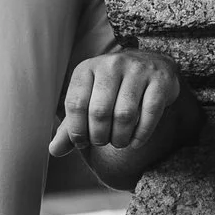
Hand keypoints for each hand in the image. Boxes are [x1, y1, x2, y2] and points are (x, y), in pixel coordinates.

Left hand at [49, 45, 184, 156]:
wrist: (153, 66)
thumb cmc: (114, 90)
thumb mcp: (89, 101)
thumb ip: (71, 126)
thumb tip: (54, 150)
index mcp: (87, 68)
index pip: (75, 104)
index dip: (76, 131)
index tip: (82, 142)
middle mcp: (111, 64)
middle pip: (99, 111)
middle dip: (99, 136)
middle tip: (104, 141)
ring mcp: (138, 69)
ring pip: (125, 114)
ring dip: (120, 137)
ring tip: (119, 142)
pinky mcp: (160, 79)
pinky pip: (149, 113)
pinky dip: (141, 134)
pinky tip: (136, 142)